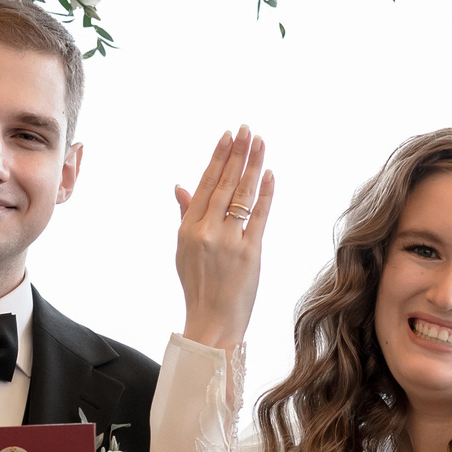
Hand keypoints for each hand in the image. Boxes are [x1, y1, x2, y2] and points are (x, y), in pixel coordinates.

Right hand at [173, 127, 273, 352]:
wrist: (213, 321)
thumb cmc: (199, 286)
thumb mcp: (184, 250)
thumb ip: (186, 215)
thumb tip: (181, 186)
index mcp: (188, 229)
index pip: (204, 184)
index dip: (217, 158)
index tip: (227, 137)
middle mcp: (206, 231)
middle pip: (224, 184)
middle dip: (237, 153)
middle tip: (247, 130)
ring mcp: (229, 241)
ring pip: (242, 195)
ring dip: (252, 165)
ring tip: (260, 143)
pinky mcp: (250, 252)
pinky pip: (259, 216)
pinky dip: (266, 194)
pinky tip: (270, 174)